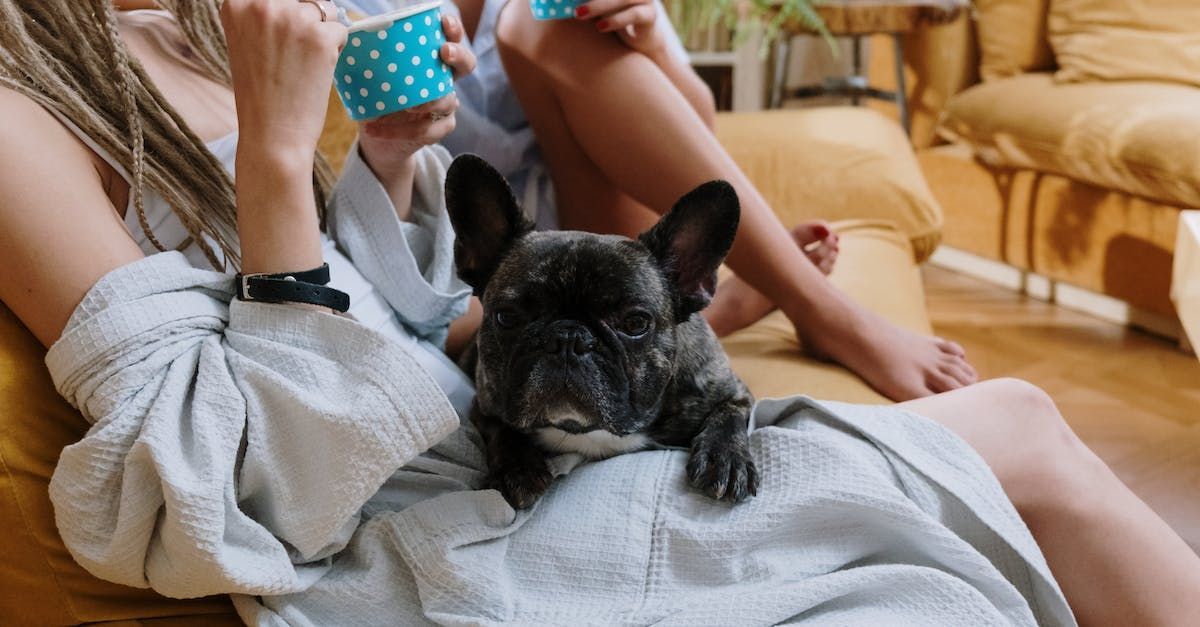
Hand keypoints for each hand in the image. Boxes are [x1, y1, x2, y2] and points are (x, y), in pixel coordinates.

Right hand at [221, 0, 347, 159]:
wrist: (271, 135)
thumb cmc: (261, 93)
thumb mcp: (247, 41)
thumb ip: (264, 14)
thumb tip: (302, 1)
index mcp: (237, 3)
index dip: (286, 9)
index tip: (282, 39)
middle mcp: (262, 4)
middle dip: (306, 17)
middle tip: (294, 53)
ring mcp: (293, 19)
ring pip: (324, 8)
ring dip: (322, 33)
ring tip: (303, 62)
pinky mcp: (321, 38)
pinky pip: (340, 30)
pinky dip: (335, 49)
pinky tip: (315, 71)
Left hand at [358, 14, 476, 179]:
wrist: (376, 134)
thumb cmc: (376, 95)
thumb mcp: (372, 74)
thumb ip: (371, 57)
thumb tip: (349, 37)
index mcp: (432, 60)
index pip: (451, 39)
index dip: (453, 30)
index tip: (443, 22)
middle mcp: (445, 79)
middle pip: (467, 64)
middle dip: (458, 55)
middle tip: (444, 52)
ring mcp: (446, 105)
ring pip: (447, 100)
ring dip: (423, 101)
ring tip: (401, 105)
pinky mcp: (439, 129)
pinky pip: (426, 130)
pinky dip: (399, 130)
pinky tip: (374, 129)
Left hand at [574, 0, 666, 56]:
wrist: (640, 38)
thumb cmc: (612, 15)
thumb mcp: (596, 3)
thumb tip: (559, 0)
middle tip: (568, 0)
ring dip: (598, 5)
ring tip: (579, 14)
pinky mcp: (650, 15)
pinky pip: (634, 14)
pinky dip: (615, 20)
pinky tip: (599, 27)